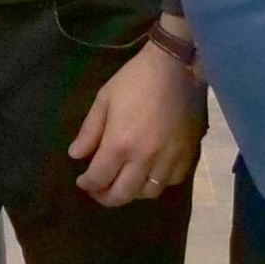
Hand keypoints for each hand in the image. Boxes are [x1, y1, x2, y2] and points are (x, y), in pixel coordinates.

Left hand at [67, 38, 205, 206]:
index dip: (87, 184)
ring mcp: (169, 159)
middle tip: (99, 191)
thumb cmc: (136, 79)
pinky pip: (173, 181)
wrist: (176, 67)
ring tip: (125, 183)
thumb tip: (75, 155)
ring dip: (133, 192)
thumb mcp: (104, 99)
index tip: (83, 181)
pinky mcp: (188, 154)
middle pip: (123, 194)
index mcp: (120, 143)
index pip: (99, 178)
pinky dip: (159, 182)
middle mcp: (144, 158)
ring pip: (149, 192)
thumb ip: (89, 131)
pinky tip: (152, 173)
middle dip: (106, 197)